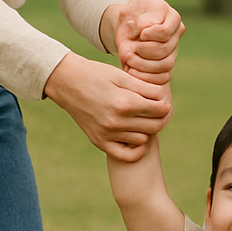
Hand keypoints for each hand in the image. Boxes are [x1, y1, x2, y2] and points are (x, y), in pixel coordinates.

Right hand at [43, 52, 171, 159]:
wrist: (66, 82)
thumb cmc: (96, 75)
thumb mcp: (122, 76)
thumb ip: (145, 88)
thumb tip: (163, 99)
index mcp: (125, 102)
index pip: (160, 110)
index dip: (164, 104)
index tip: (161, 101)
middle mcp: (117, 121)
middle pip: (155, 126)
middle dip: (159, 117)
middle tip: (155, 111)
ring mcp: (107, 134)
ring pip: (143, 139)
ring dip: (147, 130)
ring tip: (141, 119)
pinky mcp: (99, 141)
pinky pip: (127, 155)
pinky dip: (136, 149)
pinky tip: (136, 138)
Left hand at [101, 0, 183, 82]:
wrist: (128, 24)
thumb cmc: (134, 12)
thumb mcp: (136, 6)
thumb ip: (142, 17)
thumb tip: (146, 30)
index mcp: (173, 18)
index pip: (165, 32)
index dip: (151, 35)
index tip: (140, 34)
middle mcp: (176, 36)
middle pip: (165, 49)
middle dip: (145, 51)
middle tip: (132, 49)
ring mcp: (172, 52)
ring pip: (165, 65)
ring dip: (144, 65)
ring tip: (130, 60)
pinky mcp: (165, 65)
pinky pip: (162, 77)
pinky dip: (146, 77)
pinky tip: (132, 71)